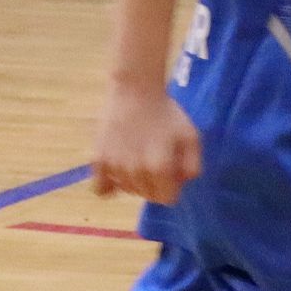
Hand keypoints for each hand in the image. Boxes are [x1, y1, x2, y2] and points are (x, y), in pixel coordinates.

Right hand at [93, 83, 202, 202]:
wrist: (135, 91)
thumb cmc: (165, 113)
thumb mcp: (191, 137)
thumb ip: (192, 166)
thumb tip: (180, 184)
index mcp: (159, 168)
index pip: (167, 199)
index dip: (172, 186)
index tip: (171, 171)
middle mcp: (135, 173)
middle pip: (147, 195)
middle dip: (155, 184)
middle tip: (155, 161)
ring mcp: (114, 168)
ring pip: (127, 191)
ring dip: (135, 181)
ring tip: (138, 158)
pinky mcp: (98, 161)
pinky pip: (100, 189)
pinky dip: (109, 186)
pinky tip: (117, 173)